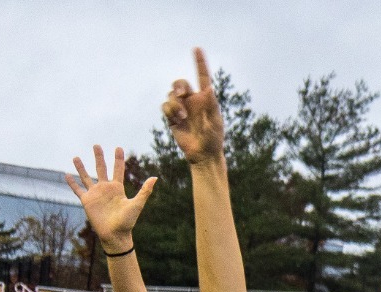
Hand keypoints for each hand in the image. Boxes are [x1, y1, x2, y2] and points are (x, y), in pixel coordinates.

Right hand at [65, 146, 156, 249]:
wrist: (115, 234)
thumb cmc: (128, 221)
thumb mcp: (137, 204)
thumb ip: (145, 191)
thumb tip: (155, 178)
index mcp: (117, 188)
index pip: (118, 170)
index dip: (118, 159)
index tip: (119, 148)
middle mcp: (105, 189)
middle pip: (101, 169)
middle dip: (99, 157)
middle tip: (96, 145)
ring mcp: (95, 194)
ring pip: (86, 177)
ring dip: (81, 167)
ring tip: (76, 157)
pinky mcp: (86, 201)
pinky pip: (77, 190)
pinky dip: (72, 183)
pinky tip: (66, 175)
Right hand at [161, 48, 224, 164]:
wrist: (203, 154)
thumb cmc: (214, 139)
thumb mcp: (215, 122)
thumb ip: (212, 106)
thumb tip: (209, 89)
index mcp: (205, 98)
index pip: (202, 77)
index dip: (199, 62)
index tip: (196, 48)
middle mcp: (192, 100)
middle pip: (180, 83)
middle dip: (178, 86)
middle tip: (182, 94)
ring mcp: (181, 108)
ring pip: (171, 95)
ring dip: (175, 104)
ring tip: (182, 116)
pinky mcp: (172, 117)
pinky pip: (165, 106)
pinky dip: (169, 110)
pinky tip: (177, 120)